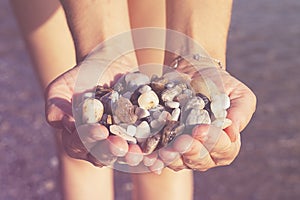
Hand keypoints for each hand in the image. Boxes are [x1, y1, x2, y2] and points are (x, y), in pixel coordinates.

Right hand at [45, 46, 143, 166]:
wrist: (111, 63)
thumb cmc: (82, 76)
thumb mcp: (63, 86)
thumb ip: (56, 105)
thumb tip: (64, 124)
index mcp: (77, 137)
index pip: (78, 144)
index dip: (88, 140)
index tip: (99, 131)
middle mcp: (98, 143)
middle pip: (102, 154)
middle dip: (111, 151)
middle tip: (120, 146)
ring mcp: (120, 140)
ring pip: (124, 155)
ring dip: (131, 156)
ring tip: (137, 153)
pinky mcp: (140, 134)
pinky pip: (145, 147)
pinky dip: (150, 153)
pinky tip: (156, 156)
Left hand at [147, 65, 255, 172]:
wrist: (194, 73)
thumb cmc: (220, 84)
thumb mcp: (237, 94)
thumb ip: (240, 112)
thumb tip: (233, 133)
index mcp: (226, 142)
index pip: (224, 150)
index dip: (213, 142)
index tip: (200, 129)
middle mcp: (206, 151)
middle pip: (201, 160)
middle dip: (190, 151)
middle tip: (181, 141)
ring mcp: (184, 151)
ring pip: (179, 162)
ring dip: (171, 158)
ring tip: (164, 151)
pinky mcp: (165, 145)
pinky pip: (159, 155)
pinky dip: (153, 157)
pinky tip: (147, 157)